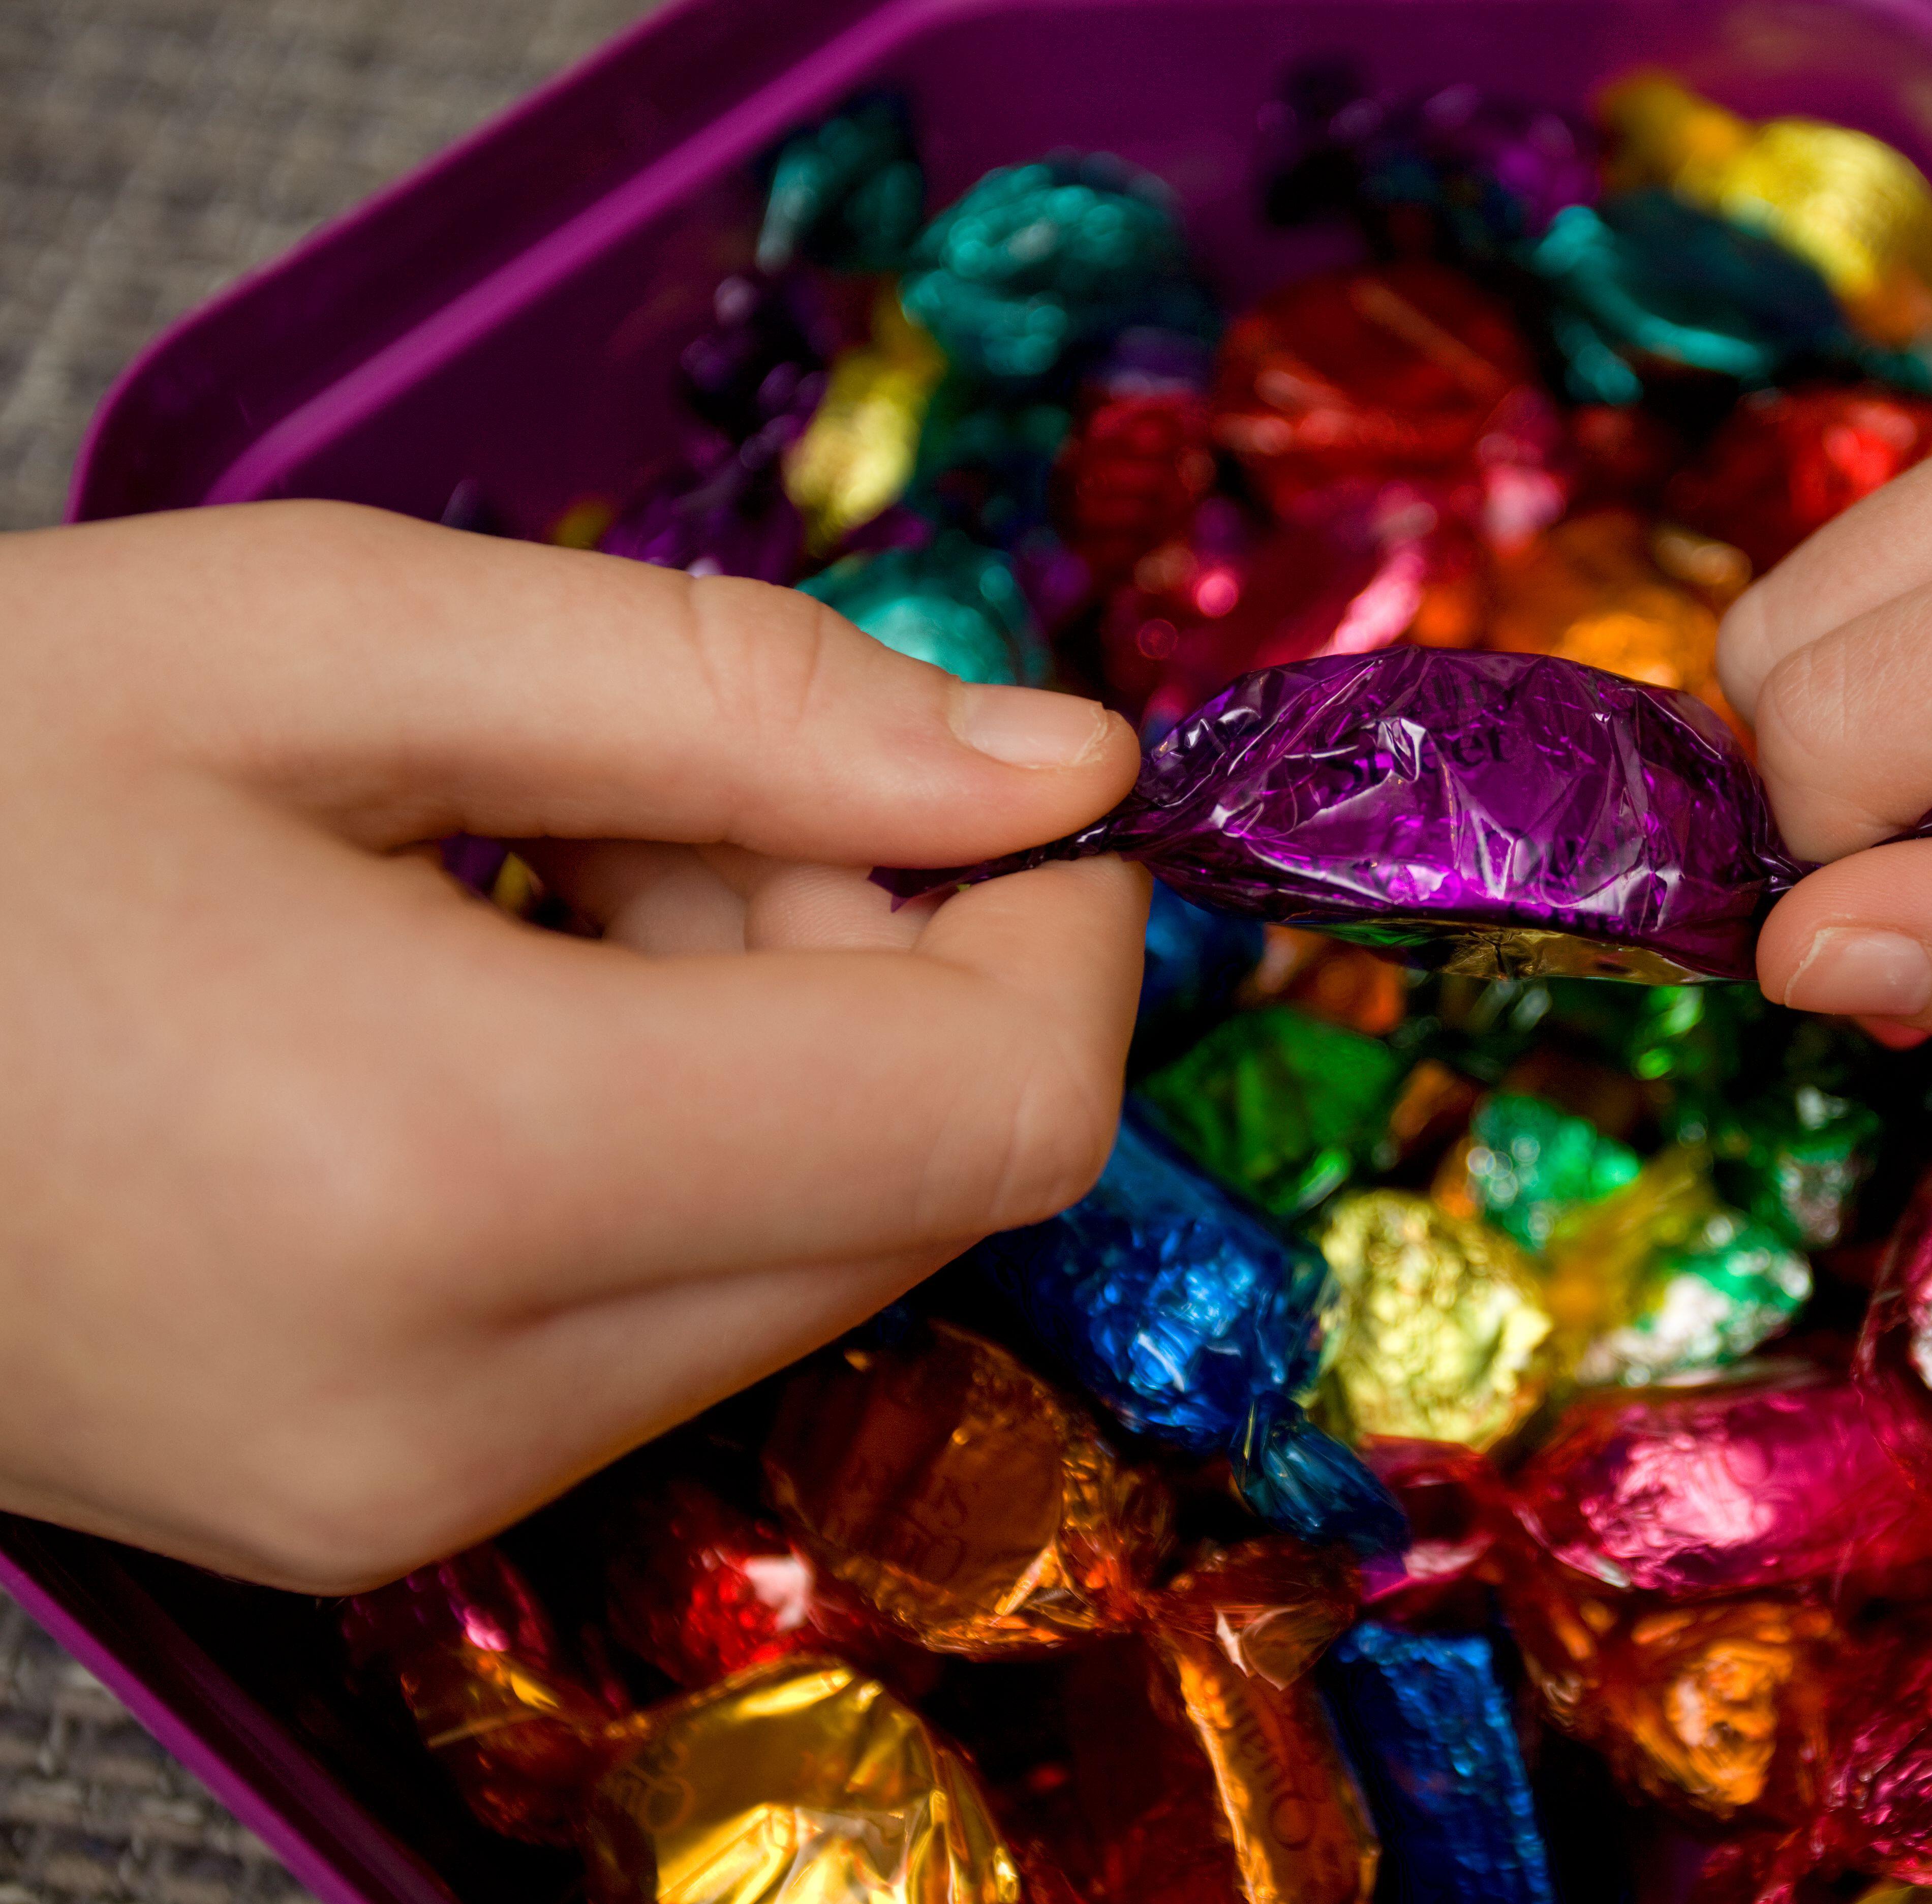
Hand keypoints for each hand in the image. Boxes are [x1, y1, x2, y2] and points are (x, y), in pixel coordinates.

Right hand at [0, 502, 1146, 1591]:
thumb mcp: (323, 634)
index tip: (991, 784)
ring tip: (527, 879)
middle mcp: (446, 1401)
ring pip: (808, 1252)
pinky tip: (486, 997)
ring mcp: (400, 1491)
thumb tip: (1055, 767)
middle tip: (659, 796)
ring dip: (768, 1038)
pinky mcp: (365, 1503)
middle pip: (916, 1190)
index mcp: (438, 1171)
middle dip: (879, 960)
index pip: (990, 1119)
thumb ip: (737, 695)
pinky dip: (670, 1133)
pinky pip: (669, 1311)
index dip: (1065, 932)